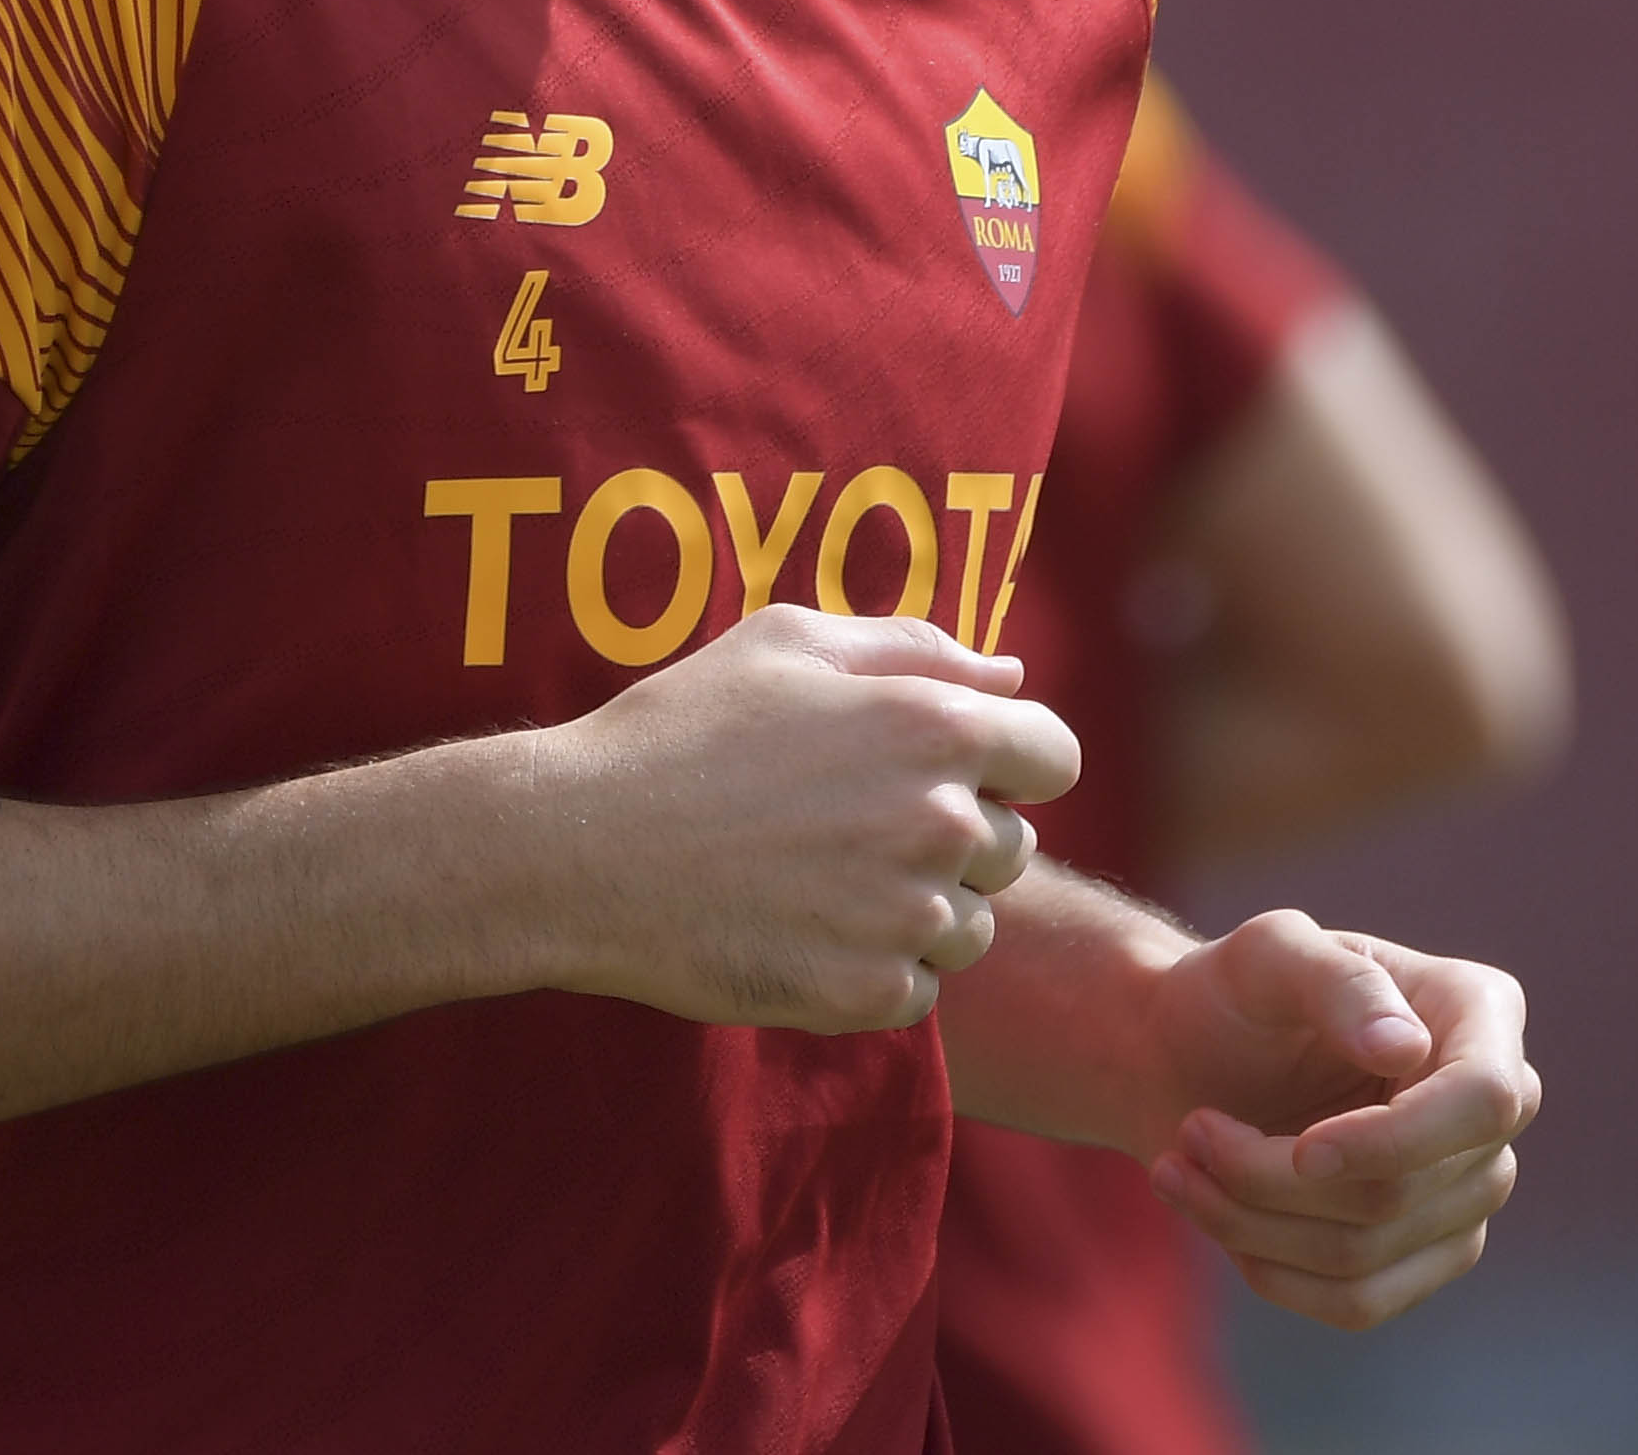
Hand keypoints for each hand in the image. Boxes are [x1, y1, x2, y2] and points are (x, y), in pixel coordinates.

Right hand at [530, 606, 1078, 1033]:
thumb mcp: (789, 642)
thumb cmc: (680, 728)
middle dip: (959, 836)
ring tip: (825, 879)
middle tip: (857, 824)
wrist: (581, 848)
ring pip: (972, 925)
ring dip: (921, 908)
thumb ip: (915, 649)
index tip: (954, 770)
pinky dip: (877, 970)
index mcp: (935, 726)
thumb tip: (1007, 669)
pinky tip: (804, 928)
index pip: (1056, 755)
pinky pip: (919, 989)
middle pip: (1016, 846)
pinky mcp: (868, 994)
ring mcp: (908, 917)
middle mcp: (940, 824)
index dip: (1013, 760)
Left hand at [1142, 913, 1534, 1327]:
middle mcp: (1495, 1107)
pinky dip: (1271, 1269)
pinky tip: (1215, 1217)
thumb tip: (1408, 1049)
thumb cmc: (1232, 993)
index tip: (1302, 1151)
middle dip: (1273, 1176)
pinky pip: (1359, 1301)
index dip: (1394, 1141)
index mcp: (1479, 1010)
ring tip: (1181, 1168)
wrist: (1187, 1055)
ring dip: (1252, 1222)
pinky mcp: (1425, 1254)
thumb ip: (1336, 984)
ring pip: (1369, 1252)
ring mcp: (1469, 1189)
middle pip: (1403, 1191)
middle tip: (1192, 1131)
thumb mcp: (1267, 953)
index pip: (1482, 1102)